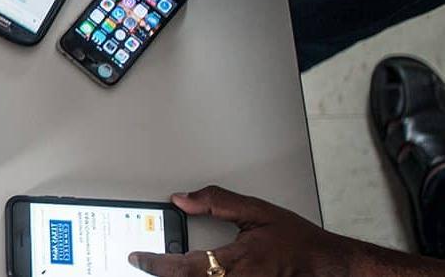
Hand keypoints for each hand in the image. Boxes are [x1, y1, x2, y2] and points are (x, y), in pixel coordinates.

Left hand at [129, 186, 367, 275]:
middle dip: (163, 275)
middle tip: (145, 264)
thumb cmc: (301, 243)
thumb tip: (182, 199)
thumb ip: (218, 202)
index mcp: (239, 262)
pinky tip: (192, 274)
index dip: (156, 264)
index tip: (137, 258)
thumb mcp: (259, 212)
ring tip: (166, 268)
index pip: (184, 266)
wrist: (332, 267)